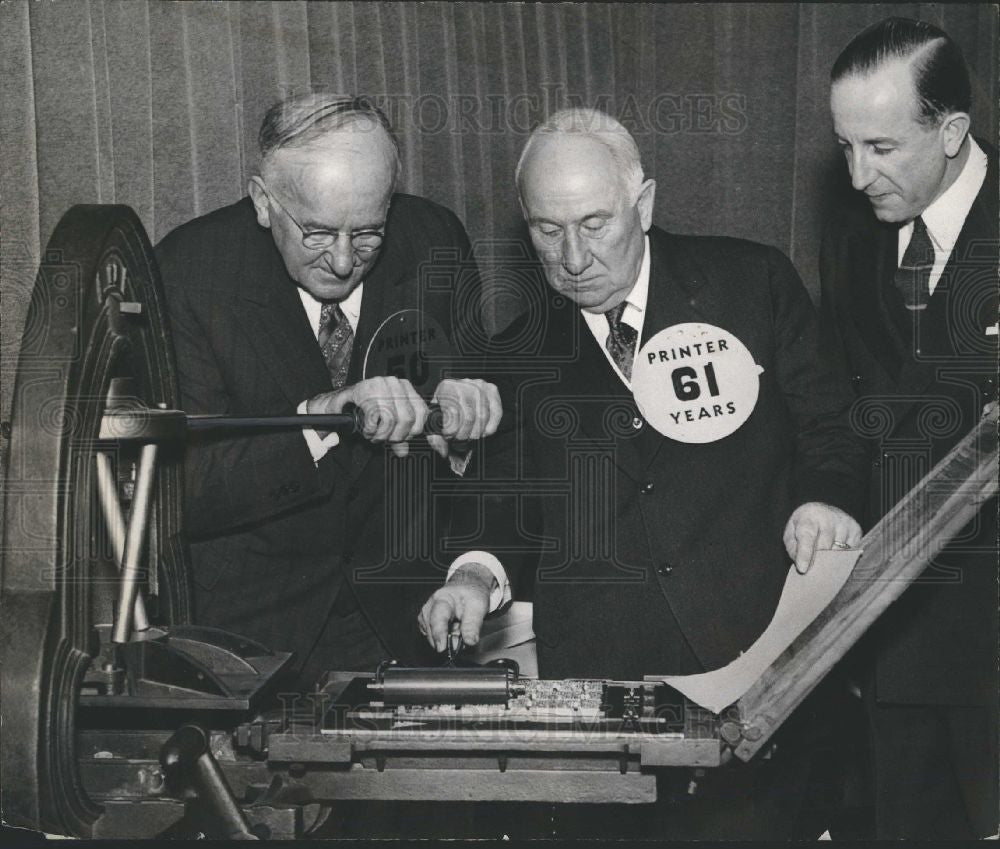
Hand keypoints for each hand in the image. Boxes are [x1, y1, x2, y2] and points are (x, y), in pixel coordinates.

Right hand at [307, 376, 427, 457]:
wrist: (335, 408)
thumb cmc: (361, 413)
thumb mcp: (385, 425)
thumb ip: (399, 436)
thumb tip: (405, 450)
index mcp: (405, 388)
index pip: (421, 413)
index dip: (412, 431)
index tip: (400, 437)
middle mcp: (395, 382)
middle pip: (407, 418)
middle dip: (394, 435)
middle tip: (382, 438)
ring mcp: (380, 384)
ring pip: (392, 419)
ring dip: (380, 434)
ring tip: (373, 434)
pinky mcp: (365, 389)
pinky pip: (375, 418)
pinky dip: (370, 429)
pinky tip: (365, 428)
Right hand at [417, 563, 494, 651]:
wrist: (467, 586)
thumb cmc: (471, 593)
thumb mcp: (478, 605)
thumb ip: (473, 624)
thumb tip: (469, 642)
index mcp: (442, 599)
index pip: (437, 618)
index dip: (439, 634)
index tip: (442, 648)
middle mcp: (430, 607)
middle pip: (432, 630)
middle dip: (446, 641)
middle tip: (460, 642)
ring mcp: (426, 615)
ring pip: (432, 636)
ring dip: (446, 640)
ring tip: (459, 631)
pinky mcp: (427, 623)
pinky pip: (433, 637)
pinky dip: (444, 639)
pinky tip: (453, 631)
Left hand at [426, 379, 502, 457]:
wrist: (455, 393)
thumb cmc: (444, 408)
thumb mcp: (435, 419)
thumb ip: (435, 435)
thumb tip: (443, 450)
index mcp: (446, 388)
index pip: (453, 413)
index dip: (452, 431)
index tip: (449, 437)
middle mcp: (464, 384)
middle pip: (469, 417)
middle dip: (464, 434)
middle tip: (459, 440)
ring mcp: (480, 386)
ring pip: (483, 416)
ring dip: (476, 433)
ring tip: (469, 437)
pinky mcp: (492, 390)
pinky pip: (496, 412)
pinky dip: (491, 426)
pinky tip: (484, 432)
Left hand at [783, 502, 861, 573]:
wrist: (820, 511)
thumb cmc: (803, 526)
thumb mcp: (791, 535)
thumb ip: (794, 550)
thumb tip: (804, 568)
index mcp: (808, 517)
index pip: (807, 537)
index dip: (805, 554)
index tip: (803, 569)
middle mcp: (828, 517)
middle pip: (825, 547)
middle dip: (818, 562)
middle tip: (814, 572)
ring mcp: (844, 523)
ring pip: (839, 552)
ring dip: (831, 561)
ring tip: (825, 563)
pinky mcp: (856, 529)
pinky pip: (851, 552)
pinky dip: (843, 558)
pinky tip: (836, 554)